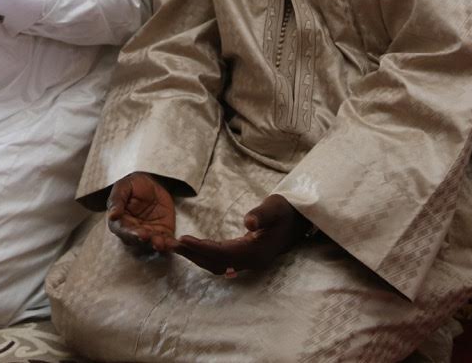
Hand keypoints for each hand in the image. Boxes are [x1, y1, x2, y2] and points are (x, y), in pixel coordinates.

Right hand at [107, 172, 177, 255]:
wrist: (152, 184)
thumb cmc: (133, 185)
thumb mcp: (123, 187)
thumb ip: (117, 200)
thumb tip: (112, 215)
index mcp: (120, 222)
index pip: (123, 231)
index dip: (131, 234)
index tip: (139, 234)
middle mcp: (134, 232)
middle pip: (138, 241)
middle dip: (144, 240)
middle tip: (149, 238)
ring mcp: (149, 235)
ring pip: (152, 244)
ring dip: (157, 245)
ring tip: (161, 243)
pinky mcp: (164, 235)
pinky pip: (168, 242)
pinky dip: (172, 245)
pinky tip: (175, 244)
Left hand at [174, 194, 308, 277]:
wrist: (301, 218)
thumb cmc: (287, 210)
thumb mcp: (276, 207)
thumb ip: (262, 214)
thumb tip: (249, 222)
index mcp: (257, 251)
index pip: (223, 253)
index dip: (202, 248)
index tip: (183, 240)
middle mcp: (252, 261)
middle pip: (217, 263)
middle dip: (193, 255)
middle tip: (170, 245)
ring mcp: (250, 261)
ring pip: (218, 264)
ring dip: (197, 257)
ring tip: (176, 247)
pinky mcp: (247, 256)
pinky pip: (223, 260)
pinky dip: (206, 256)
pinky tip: (194, 250)